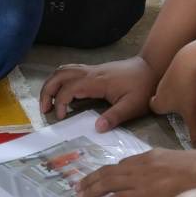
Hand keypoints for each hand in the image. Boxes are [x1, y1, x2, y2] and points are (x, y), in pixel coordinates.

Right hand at [40, 55, 158, 128]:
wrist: (152, 68)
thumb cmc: (143, 87)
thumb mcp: (133, 105)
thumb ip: (115, 117)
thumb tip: (97, 128)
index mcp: (97, 81)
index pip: (68, 88)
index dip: (60, 103)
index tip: (61, 117)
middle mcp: (91, 72)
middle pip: (59, 75)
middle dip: (47, 91)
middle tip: (43, 110)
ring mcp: (92, 69)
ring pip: (63, 70)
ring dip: (52, 84)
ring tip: (48, 102)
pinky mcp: (95, 70)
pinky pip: (71, 71)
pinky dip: (61, 81)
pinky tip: (64, 94)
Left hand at [75, 148, 195, 196]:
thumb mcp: (183, 165)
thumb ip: (172, 171)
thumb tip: (173, 183)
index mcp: (152, 156)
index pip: (125, 164)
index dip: (110, 172)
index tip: (100, 178)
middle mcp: (142, 163)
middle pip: (111, 170)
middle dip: (93, 178)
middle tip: (80, 186)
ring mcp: (142, 177)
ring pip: (109, 182)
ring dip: (92, 189)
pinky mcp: (144, 192)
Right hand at [150, 38, 195, 147]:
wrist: (194, 58)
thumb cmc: (190, 89)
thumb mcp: (195, 116)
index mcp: (159, 102)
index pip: (154, 109)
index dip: (160, 113)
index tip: (168, 117)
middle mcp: (160, 89)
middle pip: (160, 98)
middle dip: (168, 103)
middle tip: (180, 109)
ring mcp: (168, 74)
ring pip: (169, 85)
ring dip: (177, 90)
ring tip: (190, 95)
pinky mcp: (178, 63)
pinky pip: (179, 74)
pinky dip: (185, 79)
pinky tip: (195, 81)